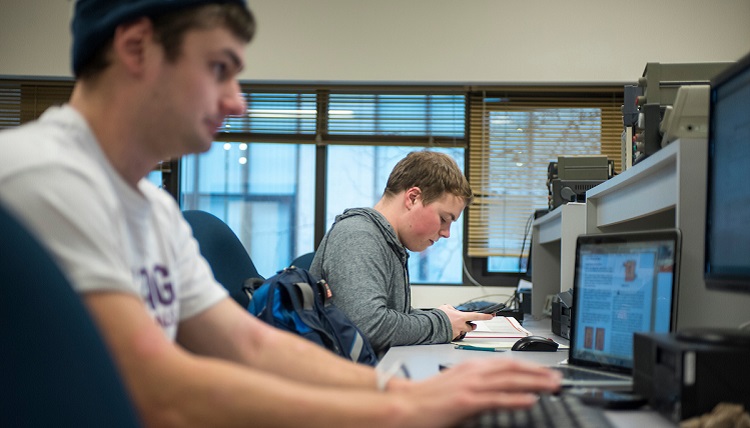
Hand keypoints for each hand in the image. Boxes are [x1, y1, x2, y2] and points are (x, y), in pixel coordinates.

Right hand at [393, 358, 561, 427]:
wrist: (403, 405)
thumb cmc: (425, 399)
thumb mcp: (456, 386)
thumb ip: (476, 386)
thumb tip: (495, 393)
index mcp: (471, 366)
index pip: (507, 363)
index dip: (529, 367)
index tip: (545, 373)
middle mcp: (473, 371)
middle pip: (513, 368)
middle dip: (539, 373)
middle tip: (558, 379)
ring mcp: (470, 385)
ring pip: (510, 380)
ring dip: (535, 382)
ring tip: (553, 387)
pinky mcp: (466, 401)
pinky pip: (497, 398)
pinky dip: (516, 398)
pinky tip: (530, 400)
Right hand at [436, 304, 493, 339]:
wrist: (431, 326)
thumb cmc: (437, 317)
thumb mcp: (445, 308)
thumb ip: (452, 309)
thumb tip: (454, 310)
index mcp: (461, 317)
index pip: (476, 316)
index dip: (485, 316)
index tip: (491, 316)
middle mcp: (461, 325)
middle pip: (471, 327)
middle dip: (471, 326)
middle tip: (471, 325)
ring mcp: (457, 332)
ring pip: (463, 332)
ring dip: (461, 329)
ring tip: (453, 326)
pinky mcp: (453, 338)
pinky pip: (455, 335)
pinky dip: (453, 333)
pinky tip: (447, 330)